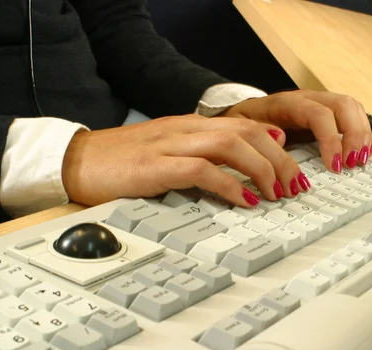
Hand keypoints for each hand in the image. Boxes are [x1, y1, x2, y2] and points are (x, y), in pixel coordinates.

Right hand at [62, 115, 308, 207]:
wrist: (77, 161)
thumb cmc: (124, 162)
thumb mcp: (170, 153)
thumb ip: (202, 156)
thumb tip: (238, 172)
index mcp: (191, 126)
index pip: (246, 125)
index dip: (276, 147)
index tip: (293, 170)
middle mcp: (185, 129)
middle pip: (247, 133)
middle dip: (279, 160)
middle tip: (294, 186)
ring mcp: (170, 145)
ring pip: (231, 145)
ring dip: (262, 170)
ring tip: (277, 194)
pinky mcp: (155, 166)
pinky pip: (201, 170)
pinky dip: (229, 185)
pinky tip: (245, 201)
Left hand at [220, 89, 371, 172]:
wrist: (244, 114)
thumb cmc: (244, 124)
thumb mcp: (242, 129)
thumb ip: (259, 133)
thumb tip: (280, 139)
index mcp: (287, 103)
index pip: (319, 115)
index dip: (331, 140)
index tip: (335, 165)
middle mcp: (308, 98)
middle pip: (343, 105)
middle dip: (354, 135)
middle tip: (353, 163)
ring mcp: (320, 102)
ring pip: (352, 107)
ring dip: (361, 133)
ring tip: (361, 160)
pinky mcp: (327, 112)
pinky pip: (351, 115)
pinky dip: (361, 133)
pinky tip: (361, 152)